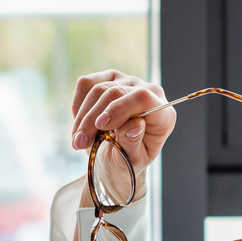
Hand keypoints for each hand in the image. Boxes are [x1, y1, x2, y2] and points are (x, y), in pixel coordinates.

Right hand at [69, 71, 176, 195]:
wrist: (116, 156)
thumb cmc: (127, 160)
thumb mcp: (131, 162)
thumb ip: (133, 144)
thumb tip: (135, 124)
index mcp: (163, 114)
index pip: (143, 98)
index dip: (118, 109)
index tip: (99, 126)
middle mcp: (149, 92)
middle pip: (116, 93)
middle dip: (92, 119)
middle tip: (79, 143)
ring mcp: (129, 82)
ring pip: (98, 89)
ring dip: (83, 117)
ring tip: (78, 140)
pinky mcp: (109, 78)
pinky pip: (86, 84)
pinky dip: (78, 106)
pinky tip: (82, 124)